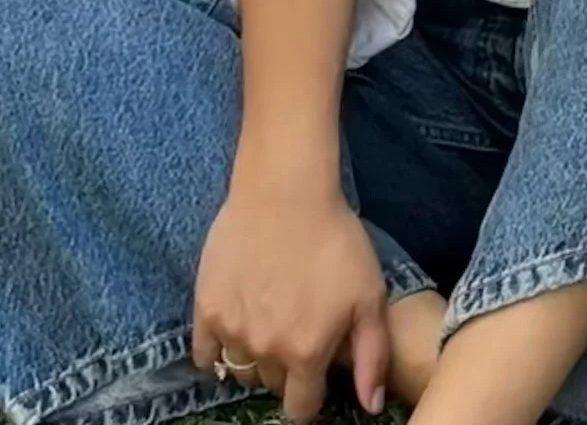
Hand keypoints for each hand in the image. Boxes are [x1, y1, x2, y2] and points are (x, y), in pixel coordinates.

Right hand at [192, 178, 389, 421]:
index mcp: (306, 353)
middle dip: (288, 370)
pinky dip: (219, 350)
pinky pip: (205, 354)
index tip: (317, 379)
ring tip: (273, 324)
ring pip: (241, 370)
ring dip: (257, 359)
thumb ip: (372, 355)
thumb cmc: (337, 240)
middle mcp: (264, 352)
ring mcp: (230, 332)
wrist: (287, 193)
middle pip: (273, 385)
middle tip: (300, 332)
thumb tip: (370, 407)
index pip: (300, 409)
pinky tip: (238, 326)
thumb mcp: (370, 295)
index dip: (311, 399)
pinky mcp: (204, 309)